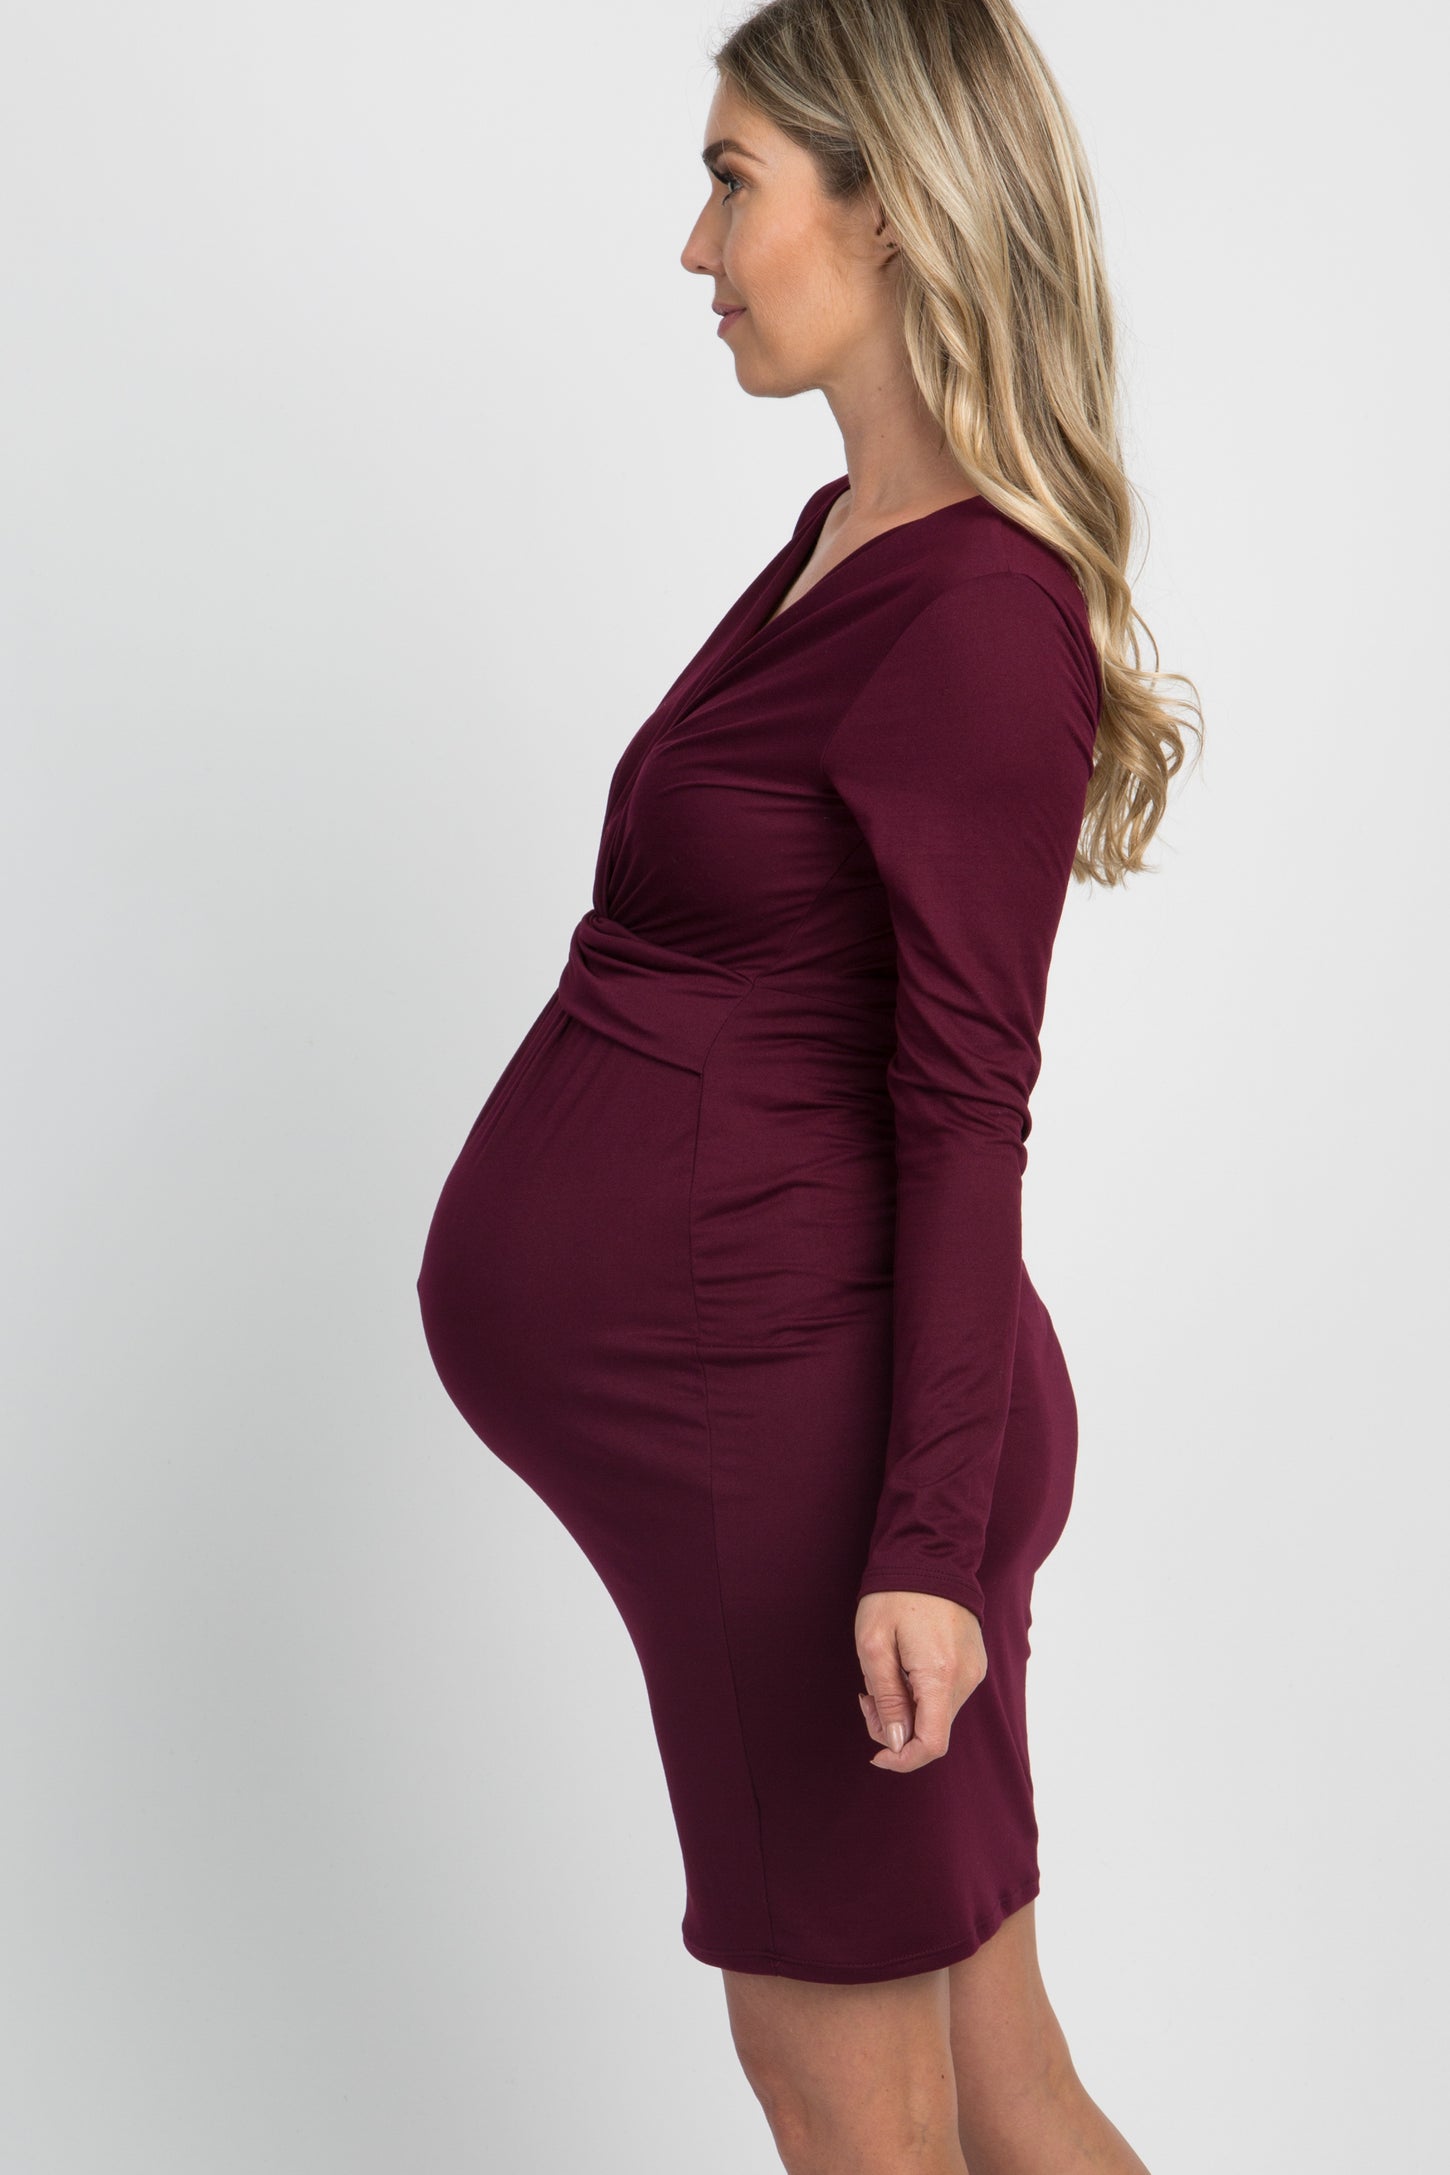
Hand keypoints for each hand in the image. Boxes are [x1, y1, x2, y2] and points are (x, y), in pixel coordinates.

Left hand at [854, 1590, 986, 1771]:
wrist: (929, 1553)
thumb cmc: (893, 1596)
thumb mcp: (875, 1646)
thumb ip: (887, 1698)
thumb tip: (898, 1743)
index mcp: (940, 1675)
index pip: (932, 1744)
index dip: (903, 1759)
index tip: (876, 1754)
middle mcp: (966, 1678)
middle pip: (933, 1731)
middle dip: (896, 1727)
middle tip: (866, 1697)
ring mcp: (974, 1670)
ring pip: (938, 1714)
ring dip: (907, 1709)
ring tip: (882, 1676)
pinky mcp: (973, 1662)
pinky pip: (946, 1695)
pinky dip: (921, 1695)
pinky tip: (902, 1669)